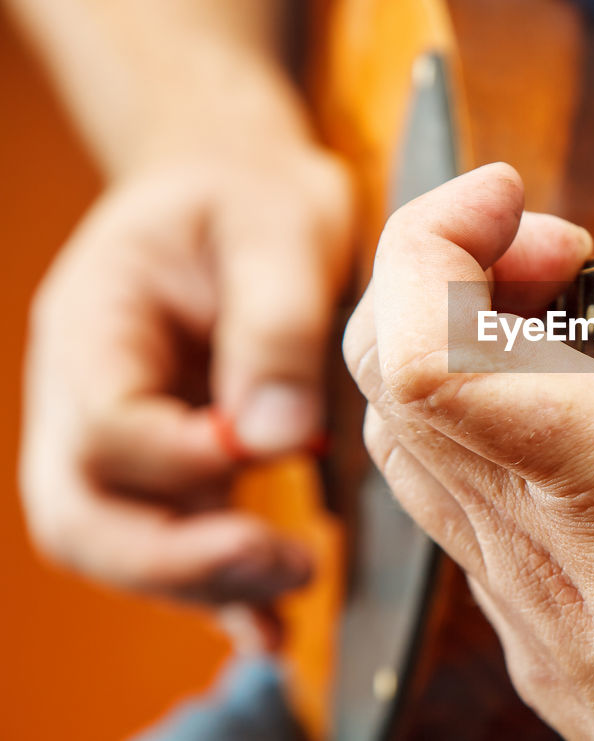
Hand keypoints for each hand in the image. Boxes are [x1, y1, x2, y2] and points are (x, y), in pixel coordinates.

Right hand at [21, 141, 352, 609]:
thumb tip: (277, 443)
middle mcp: (87, 391)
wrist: (236, 184)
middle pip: (81, 513)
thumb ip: (275, 327)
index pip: (104, 423)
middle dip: (176, 559)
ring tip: (293, 591)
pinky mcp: (171, 462)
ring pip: (122, 543)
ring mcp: (122, 435)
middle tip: (285, 566)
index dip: (179, 458)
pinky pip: (173, 538)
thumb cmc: (252, 192)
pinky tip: (268, 628)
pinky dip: (217, 588)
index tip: (269, 454)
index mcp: (96, 322)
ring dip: (200, 584)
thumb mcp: (274, 227)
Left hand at [344, 163, 593, 738]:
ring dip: (458, 342)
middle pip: (392, 385)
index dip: (429, 247)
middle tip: (561, 248)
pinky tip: (585, 412)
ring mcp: (536, 623)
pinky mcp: (540, 651)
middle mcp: (563, 569)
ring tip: (572, 316)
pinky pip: (463, 511)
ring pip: (411, 448)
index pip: (436, 366)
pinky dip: (487, 422)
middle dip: (446, 270)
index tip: (510, 201)